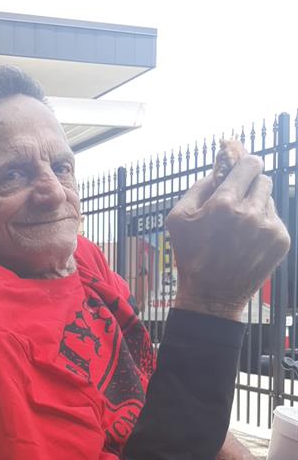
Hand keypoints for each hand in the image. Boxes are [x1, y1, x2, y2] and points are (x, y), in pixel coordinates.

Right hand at [167, 155, 289, 320]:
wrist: (211, 296)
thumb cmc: (191, 256)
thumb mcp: (178, 218)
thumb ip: (198, 186)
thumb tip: (219, 168)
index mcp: (224, 203)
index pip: (250, 163)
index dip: (245, 163)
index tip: (243, 168)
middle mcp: (250, 213)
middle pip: (263, 180)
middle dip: (250, 186)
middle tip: (238, 201)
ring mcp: (268, 228)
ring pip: (269, 200)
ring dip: (256, 206)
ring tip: (240, 227)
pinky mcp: (280, 241)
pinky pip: (274, 220)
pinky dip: (263, 226)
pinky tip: (248, 241)